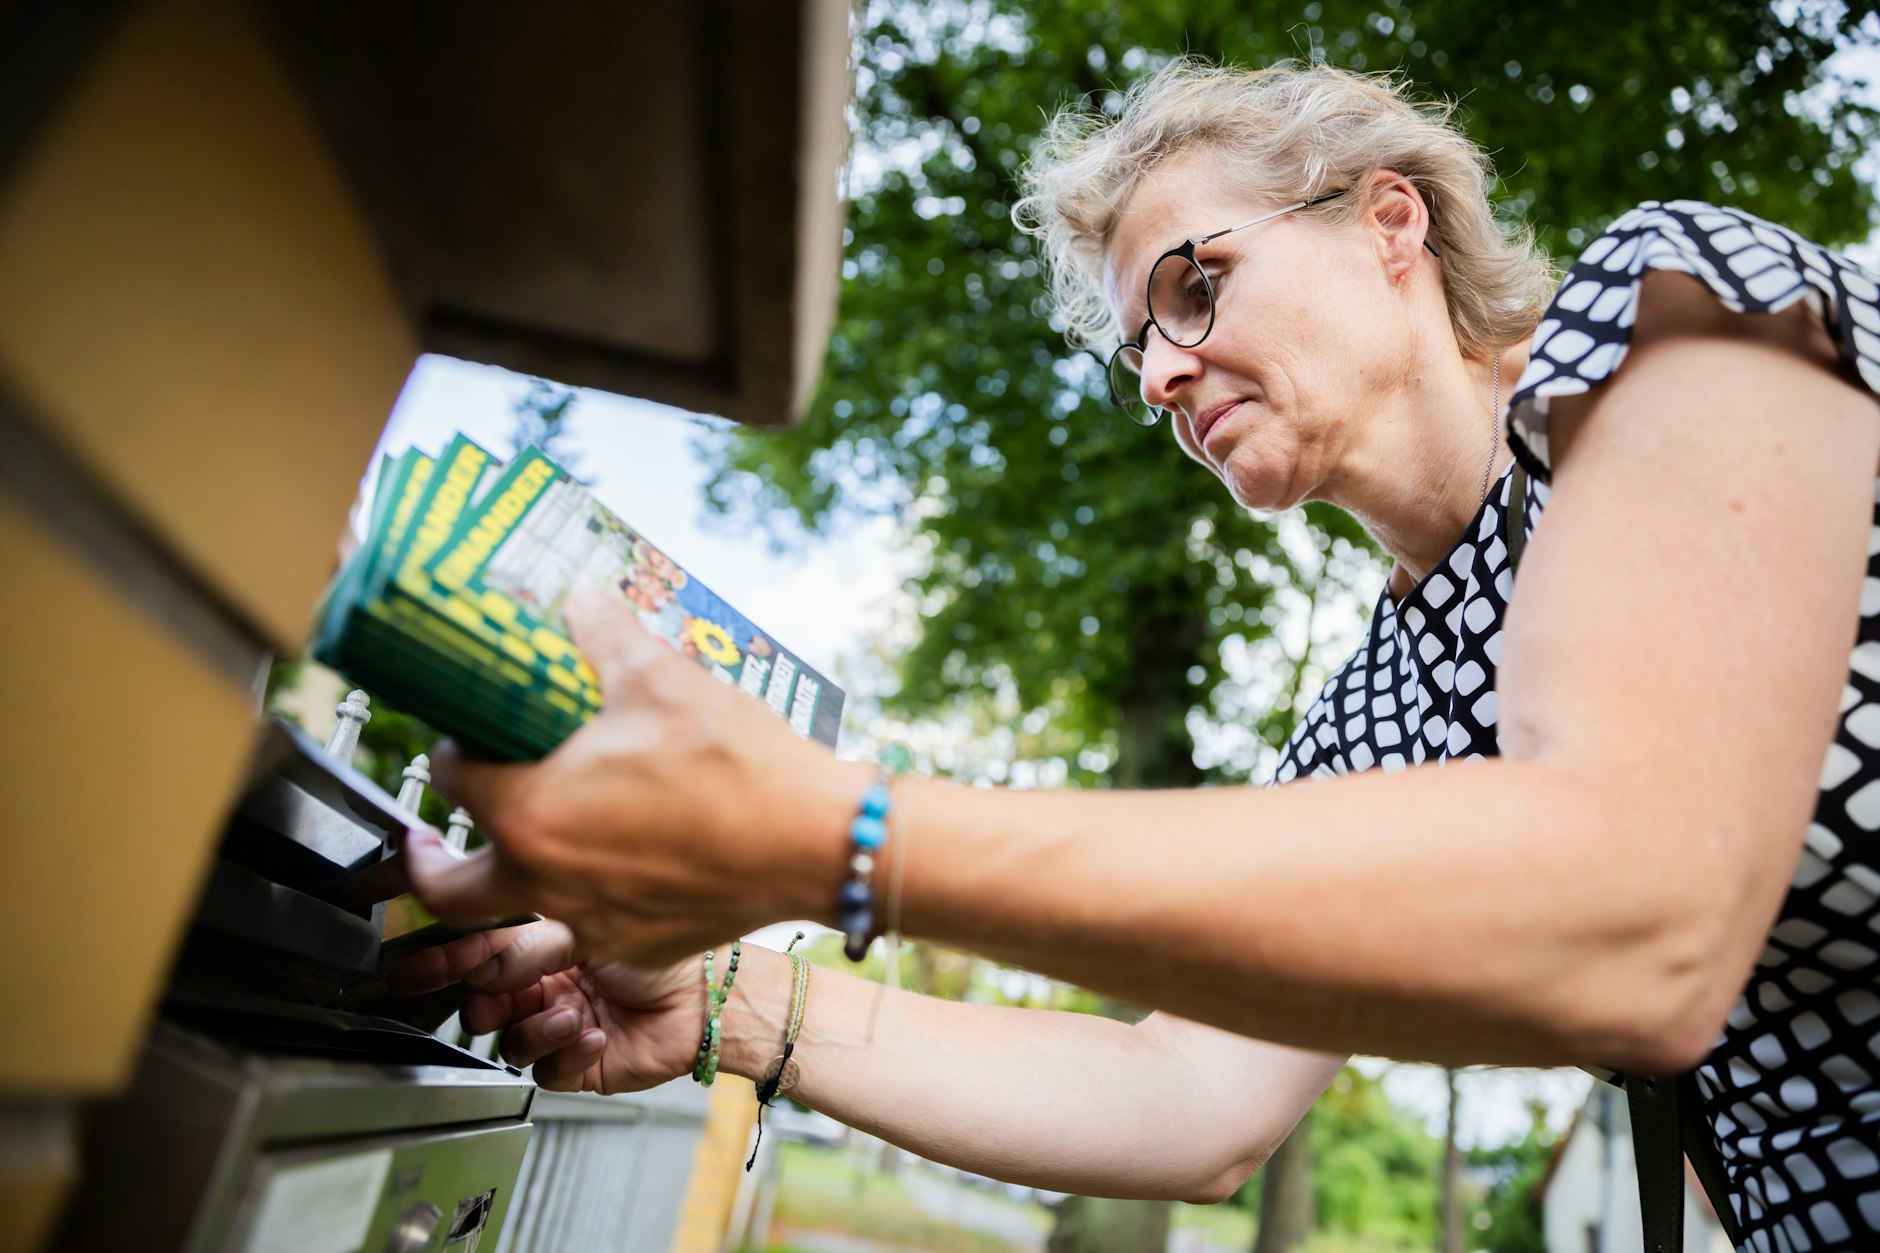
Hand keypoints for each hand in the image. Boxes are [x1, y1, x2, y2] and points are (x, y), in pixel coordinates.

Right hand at [387, 919, 706, 1091]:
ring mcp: (557, 1025)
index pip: (476, 952)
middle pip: (482, 1002)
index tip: (409, 969)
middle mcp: (545, 985)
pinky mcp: (575, 1065)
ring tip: (572, 1011)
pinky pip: (545, 1071)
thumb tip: (479, 957)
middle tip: (505, 994)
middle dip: (488, 1000)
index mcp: (541, 946)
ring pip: (509, 1040)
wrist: (707, 1002)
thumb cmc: (662, 954)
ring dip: (537, 1026)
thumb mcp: (586, 930)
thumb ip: (527, 943)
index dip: (441, 962)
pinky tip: (595, 1033)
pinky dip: (567, 1052)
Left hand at [405, 585, 868, 966]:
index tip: (467, 738)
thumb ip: (604, 633)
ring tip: (539, 833)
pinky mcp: (640, 944)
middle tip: (425, 842)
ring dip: (514, 872)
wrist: (815, 840)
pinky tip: (619, 853)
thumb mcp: (660, 677)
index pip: (451, 782)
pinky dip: (584, 892)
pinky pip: (588, 924)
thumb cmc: (737, 767)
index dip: (452, 752)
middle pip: (450, 889)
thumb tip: (581, 598)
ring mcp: (592, 923)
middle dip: (427, 864)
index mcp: (530, 815)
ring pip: (522, 908)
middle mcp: (546, 881)